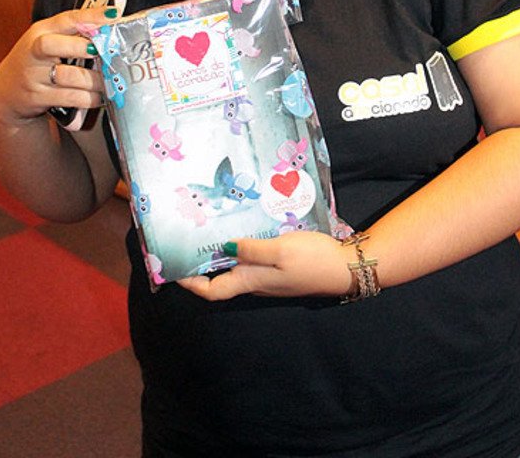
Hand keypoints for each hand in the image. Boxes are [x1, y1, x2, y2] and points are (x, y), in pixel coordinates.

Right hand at [0, 7, 108, 126]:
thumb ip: (74, 34)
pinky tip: (98, 97)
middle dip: (81, 48)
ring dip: (94, 80)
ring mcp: (32, 76)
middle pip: (53, 45)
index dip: (90, 15)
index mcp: (40, 31)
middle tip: (103, 53)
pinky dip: (89, 98)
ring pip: (68, 76)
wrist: (8, 91)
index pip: (66, 19)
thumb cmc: (37, 61)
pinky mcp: (36, 97)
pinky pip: (69, 98)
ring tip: (108, 81)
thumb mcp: (49, 40)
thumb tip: (111, 27)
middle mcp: (33, 52)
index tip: (112, 14)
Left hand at [178, 231, 351, 301]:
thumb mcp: (280, 250)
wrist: (346, 267)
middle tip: (189, 240)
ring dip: (222, 253)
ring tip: (210, 229)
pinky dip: (242, 246)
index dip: (191, 283)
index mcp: (251, 281)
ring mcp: (269, 275)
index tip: (173, 268)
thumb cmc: (313, 260)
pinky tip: (245, 227)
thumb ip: (251, 249)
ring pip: (237, 267)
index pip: (212, 290)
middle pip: (221, 279)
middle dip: (203, 264)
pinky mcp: (281, 267)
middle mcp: (256, 282)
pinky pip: (253, 259)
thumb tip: (222, 247)